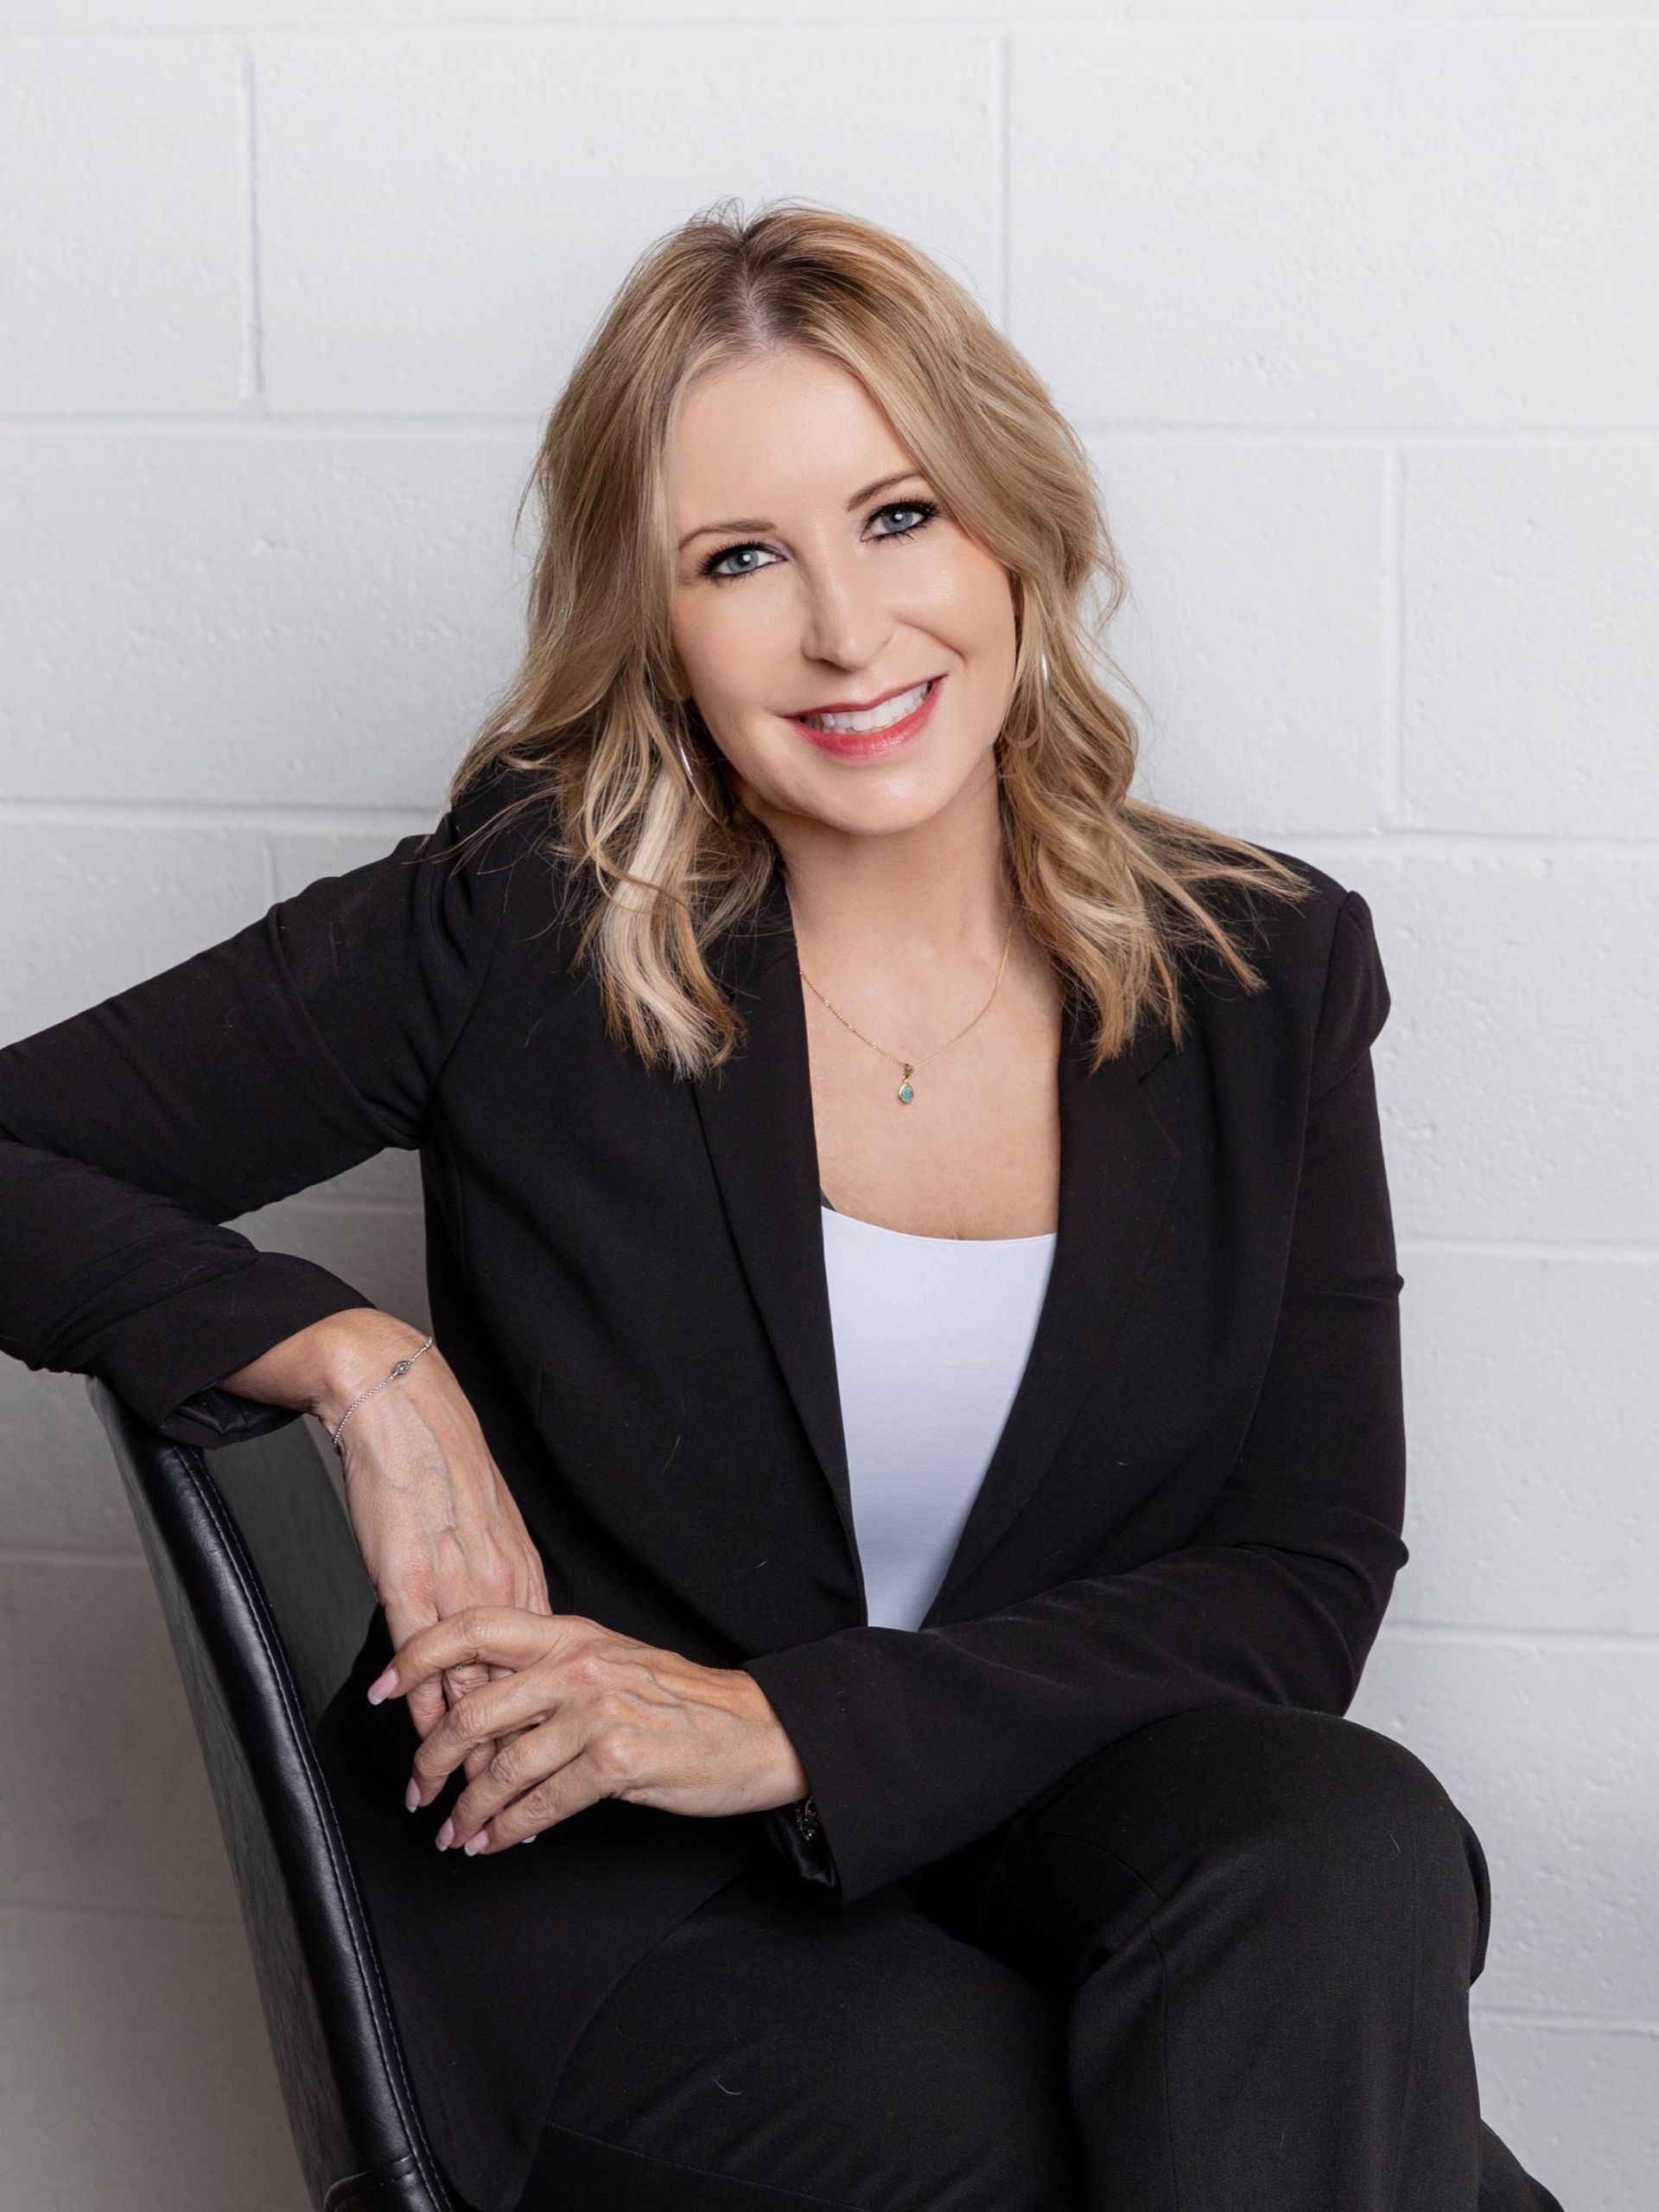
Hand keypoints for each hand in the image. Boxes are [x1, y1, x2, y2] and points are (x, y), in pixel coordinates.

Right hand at [269, 1313, 549, 1787]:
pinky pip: (420, 1654)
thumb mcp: (485, 1528)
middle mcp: (496, 1584)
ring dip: (455, 1750)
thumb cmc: (437, 1463)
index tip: (534, 1778)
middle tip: (495, 1817)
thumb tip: (499, 1631)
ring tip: (446, 1801)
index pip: (537, 1673)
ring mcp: (453, 1583)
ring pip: (465, 1684)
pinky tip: (414, 1738)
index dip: (534, 1731)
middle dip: (501, 1760)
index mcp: (520, 1572)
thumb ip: (494, 1581)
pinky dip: (416, 1703)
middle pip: (509, 1690)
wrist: (399, 1406)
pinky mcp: (407, 1577)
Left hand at [366, 1606, 811, 1854]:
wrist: (754, 1730)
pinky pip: (541, 1803)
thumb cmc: (682, 1702)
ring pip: (501, 1765)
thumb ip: (550, 1671)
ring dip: (467, 1808)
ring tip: (453, 1831)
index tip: (382, 1688)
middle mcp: (579, 1664)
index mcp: (572, 1633)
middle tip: (418, 1787)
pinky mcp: (616, 1759)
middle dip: (431, 1758)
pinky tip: (494, 1841)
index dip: (418, 1655)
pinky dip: (507, 1830)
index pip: (475, 1627)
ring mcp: (598, 1710)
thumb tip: (479, 1700)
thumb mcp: (612, 1663)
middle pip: (474, 1706)